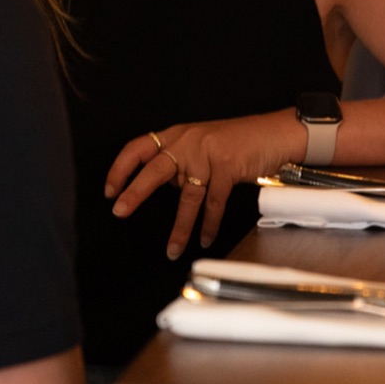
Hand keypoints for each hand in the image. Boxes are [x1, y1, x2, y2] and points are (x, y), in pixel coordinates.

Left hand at [104, 112, 296, 259]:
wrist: (275, 133)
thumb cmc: (239, 141)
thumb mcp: (201, 144)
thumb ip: (180, 162)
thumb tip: (161, 184)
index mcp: (176, 135)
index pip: (138, 148)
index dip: (121, 168)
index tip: (109, 189)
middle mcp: (188, 141)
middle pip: (154, 169)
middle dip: (135, 192)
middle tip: (119, 211)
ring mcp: (208, 154)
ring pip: (187, 195)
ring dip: (180, 226)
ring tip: (172, 250)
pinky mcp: (229, 167)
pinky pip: (214, 202)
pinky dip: (208, 224)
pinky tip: (204, 239)